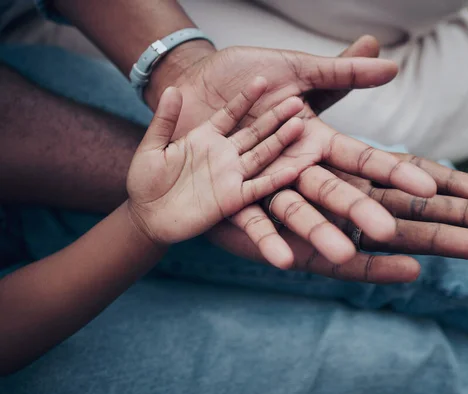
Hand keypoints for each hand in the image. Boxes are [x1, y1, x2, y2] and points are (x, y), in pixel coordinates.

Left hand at [126, 79, 303, 246]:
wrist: (146, 216)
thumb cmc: (145, 181)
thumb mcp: (152, 146)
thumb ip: (164, 120)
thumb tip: (171, 88)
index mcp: (206, 138)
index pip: (231, 113)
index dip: (245, 98)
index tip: (262, 79)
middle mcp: (224, 154)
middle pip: (255, 132)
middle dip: (275, 117)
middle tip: (296, 100)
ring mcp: (230, 176)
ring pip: (262, 155)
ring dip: (280, 142)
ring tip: (299, 125)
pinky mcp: (232, 199)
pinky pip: (257, 188)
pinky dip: (275, 180)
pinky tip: (292, 169)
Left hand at [147, 36, 436, 265]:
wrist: (192, 83)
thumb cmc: (243, 76)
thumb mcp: (297, 70)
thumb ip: (342, 73)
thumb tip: (391, 64)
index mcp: (314, 142)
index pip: (361, 158)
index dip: (393, 173)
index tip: (428, 190)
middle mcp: (296, 169)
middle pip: (334, 192)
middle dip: (361, 210)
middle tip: (390, 231)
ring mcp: (265, 184)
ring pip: (297, 212)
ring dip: (319, 233)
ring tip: (342, 256)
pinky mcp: (232, 196)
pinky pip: (251, 218)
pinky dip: (266, 238)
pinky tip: (283, 260)